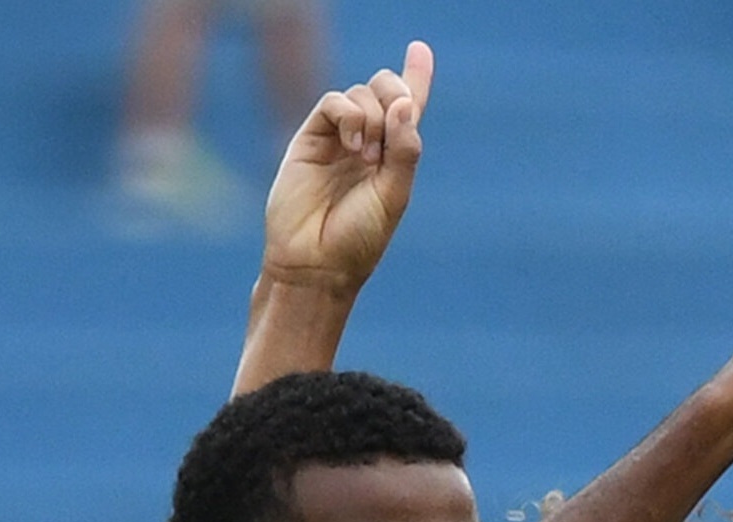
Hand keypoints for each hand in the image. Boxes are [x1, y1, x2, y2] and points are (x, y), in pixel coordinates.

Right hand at [260, 42, 433, 293]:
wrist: (315, 261)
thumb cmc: (359, 240)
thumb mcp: (393, 197)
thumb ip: (404, 152)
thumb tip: (405, 104)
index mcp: (393, 159)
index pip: (407, 110)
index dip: (415, 78)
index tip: (420, 49)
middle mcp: (368, 144)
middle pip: (386, 90)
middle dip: (395, 95)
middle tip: (394, 130)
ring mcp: (339, 138)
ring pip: (362, 94)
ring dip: (373, 118)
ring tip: (366, 158)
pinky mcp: (312, 137)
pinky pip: (335, 102)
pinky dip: (349, 114)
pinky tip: (353, 145)